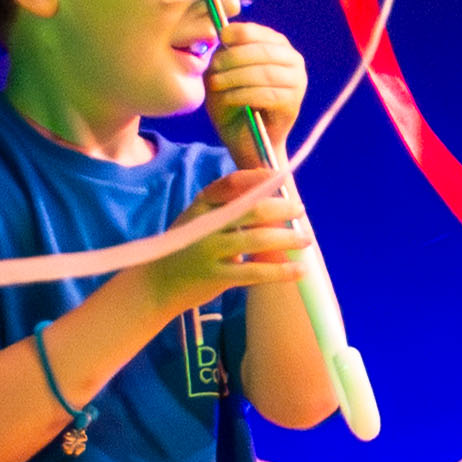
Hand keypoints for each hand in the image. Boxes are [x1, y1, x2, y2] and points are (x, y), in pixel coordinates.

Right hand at [140, 171, 312, 310]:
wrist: (155, 284)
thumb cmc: (186, 249)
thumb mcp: (199, 221)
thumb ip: (228, 208)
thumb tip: (269, 191)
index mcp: (200, 205)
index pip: (230, 184)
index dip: (258, 178)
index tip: (280, 177)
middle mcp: (204, 224)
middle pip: (250, 210)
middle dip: (281, 208)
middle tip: (300, 210)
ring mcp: (209, 251)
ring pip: (256, 240)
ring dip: (287, 238)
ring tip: (306, 239)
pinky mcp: (216, 277)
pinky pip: (255, 272)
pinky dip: (280, 271)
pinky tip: (299, 270)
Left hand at [203, 21, 308, 150]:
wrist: (244, 137)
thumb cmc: (232, 100)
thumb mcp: (224, 70)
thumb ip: (225, 52)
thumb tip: (222, 34)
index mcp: (279, 46)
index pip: (261, 33)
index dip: (241, 33)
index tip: (222, 37)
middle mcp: (294, 61)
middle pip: (263, 52)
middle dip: (235, 57)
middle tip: (214, 67)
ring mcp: (297, 83)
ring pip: (265, 73)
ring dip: (236, 77)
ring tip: (216, 85)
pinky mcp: (292, 104)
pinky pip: (266, 95)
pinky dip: (243, 95)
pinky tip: (228, 98)